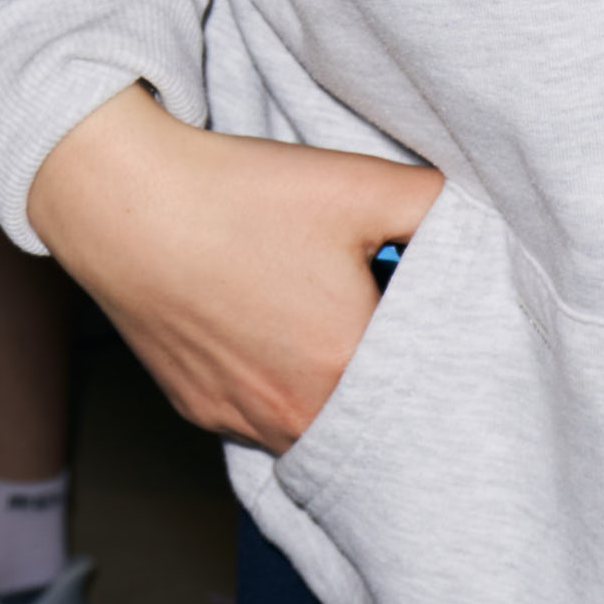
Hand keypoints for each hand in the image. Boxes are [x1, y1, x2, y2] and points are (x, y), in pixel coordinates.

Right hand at [27, 87, 442, 453]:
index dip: (431, 336)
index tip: (411, 297)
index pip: (426, 375)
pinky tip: (264, 329)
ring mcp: (245, 419)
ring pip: (315, 421)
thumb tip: (482, 222)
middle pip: (372, 408)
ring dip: (328, 384)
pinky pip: (259, 415)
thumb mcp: (358, 183)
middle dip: (382, 367)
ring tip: (314, 316)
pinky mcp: (201, 411)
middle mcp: (299, 412)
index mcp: (351, 363)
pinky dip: (273, 384)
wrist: (121, 203)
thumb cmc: (238, 194)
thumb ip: (439, 206)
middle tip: (368, 306)